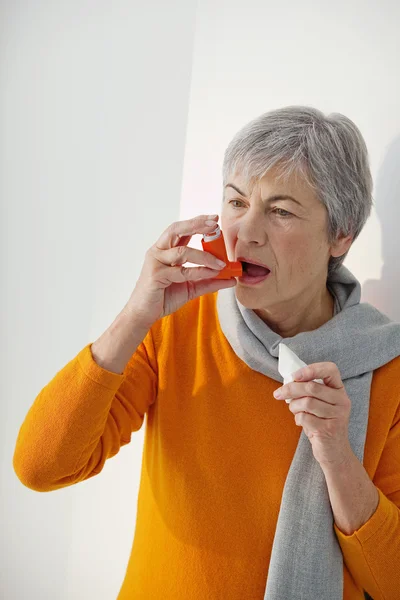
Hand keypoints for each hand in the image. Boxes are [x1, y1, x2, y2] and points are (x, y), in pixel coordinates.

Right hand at [125, 214, 235, 328]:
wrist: (144, 314)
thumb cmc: (163, 297)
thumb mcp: (191, 287)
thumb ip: (209, 281)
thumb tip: (232, 279)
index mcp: (165, 250)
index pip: (181, 230)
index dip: (196, 222)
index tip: (214, 219)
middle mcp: (158, 252)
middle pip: (176, 230)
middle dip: (196, 225)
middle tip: (214, 224)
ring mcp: (155, 262)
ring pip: (182, 251)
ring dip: (205, 256)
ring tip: (221, 263)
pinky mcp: (155, 275)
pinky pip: (181, 271)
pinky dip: (199, 271)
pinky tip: (211, 273)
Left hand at [273, 362, 352, 468]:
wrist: (335, 453)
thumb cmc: (323, 424)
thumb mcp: (321, 405)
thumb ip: (310, 392)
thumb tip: (288, 381)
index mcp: (339, 391)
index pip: (330, 369)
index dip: (311, 369)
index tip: (295, 376)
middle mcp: (342, 401)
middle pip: (311, 387)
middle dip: (290, 389)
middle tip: (278, 394)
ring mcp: (337, 416)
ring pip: (306, 402)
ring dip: (293, 406)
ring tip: (295, 412)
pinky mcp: (328, 429)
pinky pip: (304, 417)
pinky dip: (298, 419)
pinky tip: (302, 423)